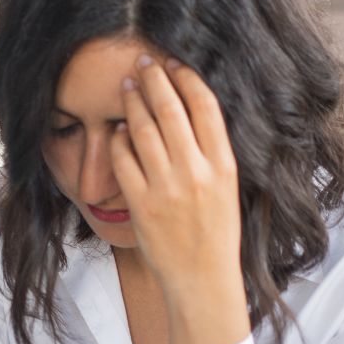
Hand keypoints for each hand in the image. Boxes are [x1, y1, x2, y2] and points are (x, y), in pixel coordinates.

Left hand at [110, 55, 248, 343]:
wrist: (203, 281)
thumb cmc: (215, 235)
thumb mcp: (227, 189)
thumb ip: (211, 154)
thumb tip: (192, 113)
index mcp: (223, 165)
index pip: (205, 107)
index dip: (187, 78)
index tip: (174, 63)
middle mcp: (197, 173)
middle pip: (171, 110)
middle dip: (155, 80)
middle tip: (143, 63)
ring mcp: (167, 188)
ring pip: (143, 130)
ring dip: (132, 103)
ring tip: (127, 87)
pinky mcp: (141, 204)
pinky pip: (123, 160)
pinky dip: (118, 139)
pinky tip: (116, 130)